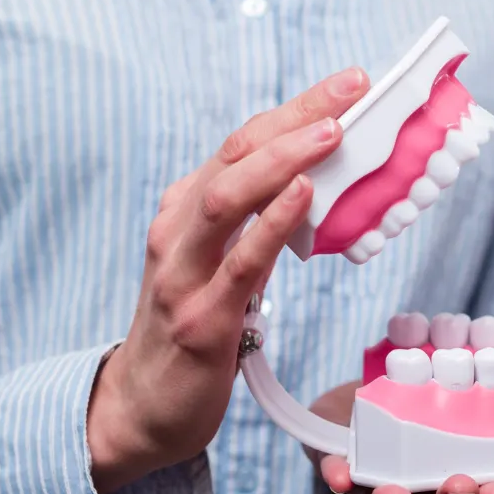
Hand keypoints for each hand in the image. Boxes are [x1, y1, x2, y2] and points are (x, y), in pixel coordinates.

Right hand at [87, 68, 370, 493]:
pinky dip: (272, 224)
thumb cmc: (192, 330)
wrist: (142, 408)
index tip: (347, 85)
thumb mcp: (220, 263)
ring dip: (282, 159)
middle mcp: (177, 230)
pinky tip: (303, 197)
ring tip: (332, 134)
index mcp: (184, 210)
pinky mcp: (202, 319)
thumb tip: (317, 191)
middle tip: (352, 90)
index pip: (242, 143)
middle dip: (296, 116)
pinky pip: (239, 263)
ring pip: (227, 197)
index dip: (294, 108)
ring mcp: (184, 273)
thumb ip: (256, 227)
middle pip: (236, 154)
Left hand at [306, 381, 493, 493]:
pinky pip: (336, 476)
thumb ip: (469, 398)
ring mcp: (375, 488)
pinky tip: (341, 477)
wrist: (354, 408)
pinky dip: (339, 477)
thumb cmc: (414, 408)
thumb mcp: (446, 401)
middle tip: (461, 487)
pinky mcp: (337, 468)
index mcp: (450, 483)